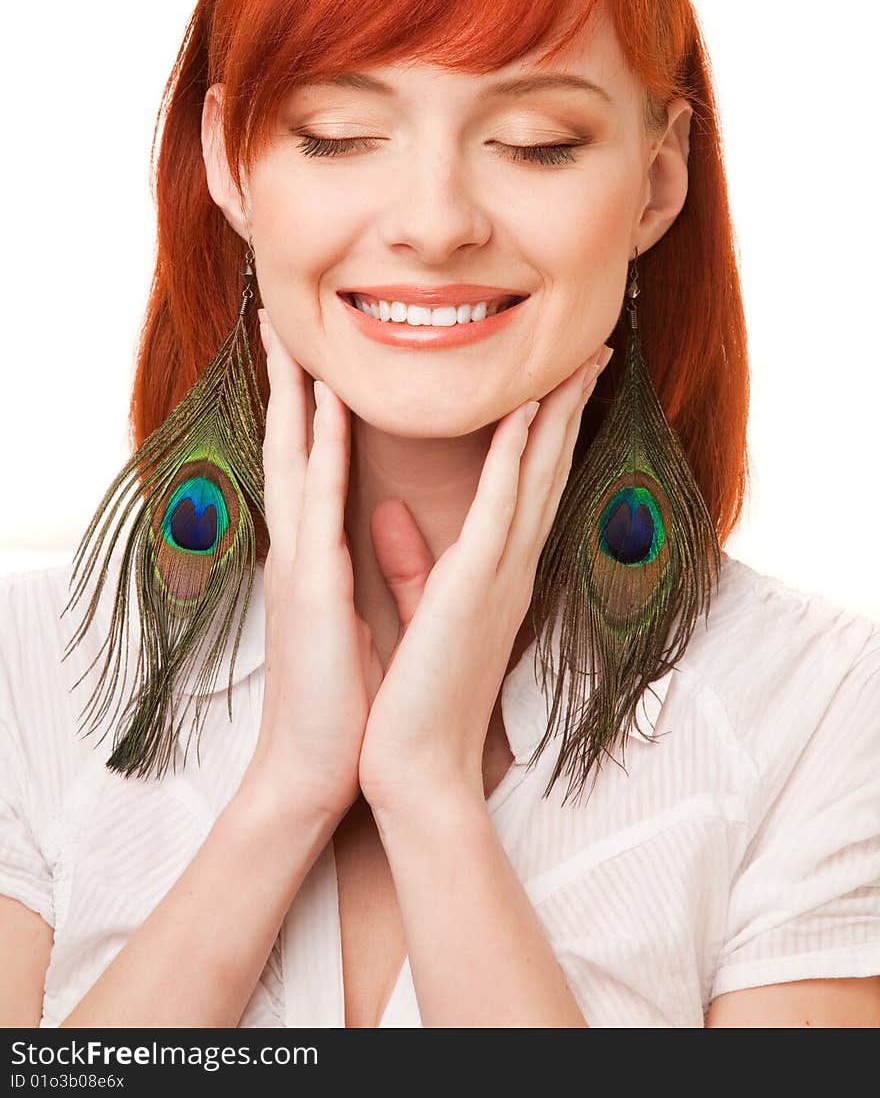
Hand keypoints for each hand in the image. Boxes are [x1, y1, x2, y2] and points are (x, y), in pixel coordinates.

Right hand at [239, 310, 381, 823]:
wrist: (321, 769)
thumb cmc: (344, 697)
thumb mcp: (358, 614)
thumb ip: (371, 559)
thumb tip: (382, 516)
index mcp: (316, 552)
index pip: (313, 462)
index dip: (313, 403)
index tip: (322, 352)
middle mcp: (301, 546)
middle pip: (294, 443)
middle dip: (291, 378)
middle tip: (285, 318)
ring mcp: (301, 561)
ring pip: (296, 456)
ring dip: (299, 389)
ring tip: (294, 333)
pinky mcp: (311, 585)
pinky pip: (321, 501)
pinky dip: (325, 447)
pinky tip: (330, 403)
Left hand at [356, 344, 613, 814]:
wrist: (414, 767)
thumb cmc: (413, 697)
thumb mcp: (411, 613)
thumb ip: (406, 561)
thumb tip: (388, 516)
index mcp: (495, 571)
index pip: (530, 485)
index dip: (546, 427)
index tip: (556, 378)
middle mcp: (510, 567)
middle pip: (548, 468)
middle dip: (568, 405)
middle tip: (590, 351)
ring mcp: (500, 575)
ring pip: (538, 476)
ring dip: (555, 412)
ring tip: (575, 360)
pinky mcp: (475, 588)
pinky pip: (502, 508)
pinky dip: (517, 457)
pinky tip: (528, 412)